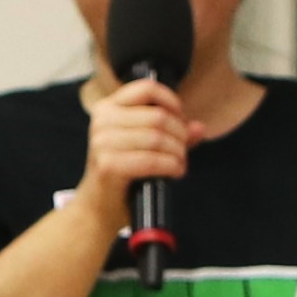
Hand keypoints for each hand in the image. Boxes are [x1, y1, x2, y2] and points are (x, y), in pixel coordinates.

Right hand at [68, 76, 191, 238]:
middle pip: (158, 116)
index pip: (146, 89)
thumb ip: (170, 134)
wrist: (97, 208)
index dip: (171, 102)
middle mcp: (102, 121)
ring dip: (177, 153)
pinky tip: (175, 172)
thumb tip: (198, 127)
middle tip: (183, 150)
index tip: (180, 119)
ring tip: (179, 164)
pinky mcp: (108, 165)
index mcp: (107, 108)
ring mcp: (102, 142)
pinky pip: (152, 160)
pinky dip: (171, 166)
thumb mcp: (144, 146)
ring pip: (157, 138)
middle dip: (180, 135)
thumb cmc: (121, 175)